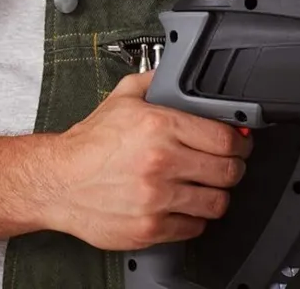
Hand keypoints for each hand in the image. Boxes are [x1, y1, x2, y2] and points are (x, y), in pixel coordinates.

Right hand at [48, 73, 249, 249]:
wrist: (59, 181)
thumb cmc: (89, 143)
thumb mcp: (122, 97)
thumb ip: (156, 80)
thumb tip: (179, 71)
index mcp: (160, 126)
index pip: (224, 138)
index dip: (240, 141)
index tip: (240, 142)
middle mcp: (162, 162)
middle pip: (227, 171)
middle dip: (234, 167)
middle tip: (230, 164)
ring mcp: (157, 198)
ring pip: (216, 202)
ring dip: (218, 194)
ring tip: (209, 186)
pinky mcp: (150, 228)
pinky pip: (194, 227)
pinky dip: (196, 218)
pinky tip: (187, 205)